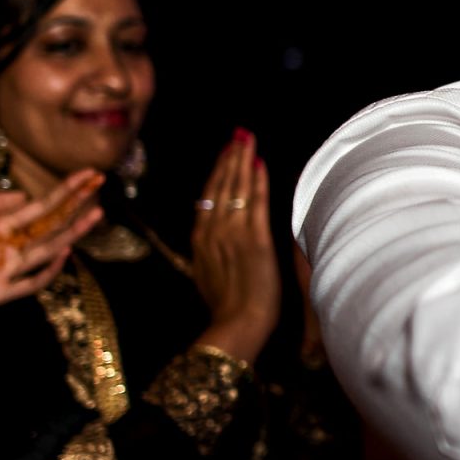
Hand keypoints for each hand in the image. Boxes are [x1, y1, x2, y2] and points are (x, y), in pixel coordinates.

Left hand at [0, 172, 105, 324]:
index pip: (38, 206)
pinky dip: (47, 271)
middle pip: (49, 224)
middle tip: (101, 182)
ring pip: (46, 250)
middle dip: (75, 202)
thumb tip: (23, 194)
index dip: (64, 190)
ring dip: (71, 232)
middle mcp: (2, 249)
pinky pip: (27, 284)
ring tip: (95, 212)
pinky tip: (62, 252)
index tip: (88, 173)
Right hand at [190, 131, 279, 360]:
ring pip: (236, 187)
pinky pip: (255, 201)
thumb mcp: (207, 276)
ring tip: (246, 139)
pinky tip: (259, 162)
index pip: (207, 197)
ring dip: (241, 160)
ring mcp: (232, 232)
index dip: (216, 173)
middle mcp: (212, 230)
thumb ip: (209, 254)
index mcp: (200, 239)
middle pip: (219, 185)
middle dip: (229, 157)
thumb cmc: (226, 309)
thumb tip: (211, 244)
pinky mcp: (254, 238)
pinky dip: (257, 180)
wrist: (236, 325)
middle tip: (237, 135)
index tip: (224, 155)